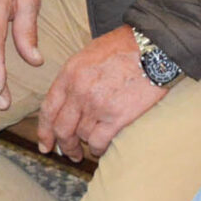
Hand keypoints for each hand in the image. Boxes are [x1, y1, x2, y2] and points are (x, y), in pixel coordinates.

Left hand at [35, 27, 165, 160]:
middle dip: (64, 145)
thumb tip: (68, 101)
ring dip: (86, 143)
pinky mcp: (117, 117)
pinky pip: (98, 142)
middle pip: (62, 128)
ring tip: (94, 144)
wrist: (155, 48)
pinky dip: (98, 148)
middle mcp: (79, 90)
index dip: (44, 131)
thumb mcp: (90, 54)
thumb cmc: (126, 47)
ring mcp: (97, 105)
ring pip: (82, 136)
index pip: (49, 109)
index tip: (45, 144)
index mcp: (70, 73)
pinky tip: (102, 147)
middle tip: (70, 153)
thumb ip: (75, 77)